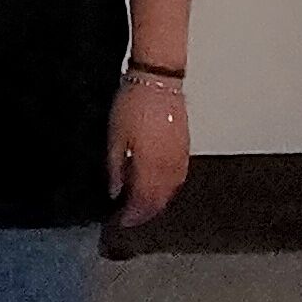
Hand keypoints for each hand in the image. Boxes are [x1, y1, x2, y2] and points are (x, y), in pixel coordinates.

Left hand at [109, 80, 189, 226]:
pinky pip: (179, 178)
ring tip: (144, 205)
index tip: (121, 220)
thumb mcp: (115, 136)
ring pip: (172, 191)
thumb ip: (116, 167)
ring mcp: (180, 157)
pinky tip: (160, 186)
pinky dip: (169, 188)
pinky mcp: (185, 147)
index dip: (132, 215)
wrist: (158, 81)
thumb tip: (116, 191)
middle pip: (160, 200)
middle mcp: (169, 167)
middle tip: (131, 216)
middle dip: (145, 212)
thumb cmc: (133, 105)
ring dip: (158, 202)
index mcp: (150, 166)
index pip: (143, 201)